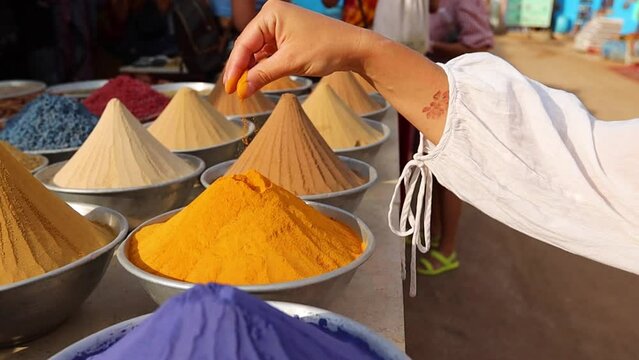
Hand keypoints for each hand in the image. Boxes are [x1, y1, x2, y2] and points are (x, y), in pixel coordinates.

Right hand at [223, 1, 372, 96]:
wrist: (354, 48)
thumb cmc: (327, 47)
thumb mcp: (290, 63)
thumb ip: (263, 75)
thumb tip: (242, 89)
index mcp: (271, 13)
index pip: (244, 43)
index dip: (235, 67)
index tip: (229, 87)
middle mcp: (273, 16)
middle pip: (248, 46)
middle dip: (241, 70)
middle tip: (233, 91)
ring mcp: (280, 27)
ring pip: (257, 52)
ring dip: (251, 70)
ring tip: (243, 89)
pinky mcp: (287, 38)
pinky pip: (268, 54)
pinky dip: (263, 68)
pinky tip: (256, 81)